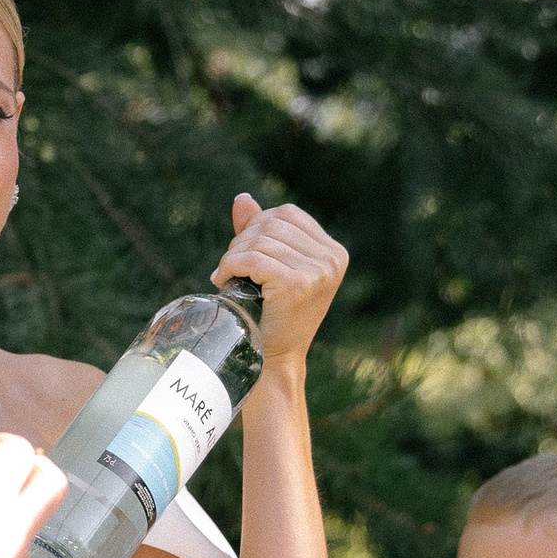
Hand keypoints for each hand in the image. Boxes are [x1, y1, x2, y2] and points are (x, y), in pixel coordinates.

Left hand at [217, 195, 345, 366]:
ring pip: (259, 241)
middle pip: (272, 224)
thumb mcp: (273, 267)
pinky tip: (222, 279)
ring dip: (233, 255)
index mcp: (334, 252)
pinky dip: (230, 266)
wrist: (275, 358)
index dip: (258, 225)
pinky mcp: (296, 285)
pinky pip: (251, 259)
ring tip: (227, 275)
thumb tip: (242, 198)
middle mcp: (331, 260)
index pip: (288, 214)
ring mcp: (316, 272)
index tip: (245, 251)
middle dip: (243, 240)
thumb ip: (260, 232)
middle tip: (231, 266)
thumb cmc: (273, 314)